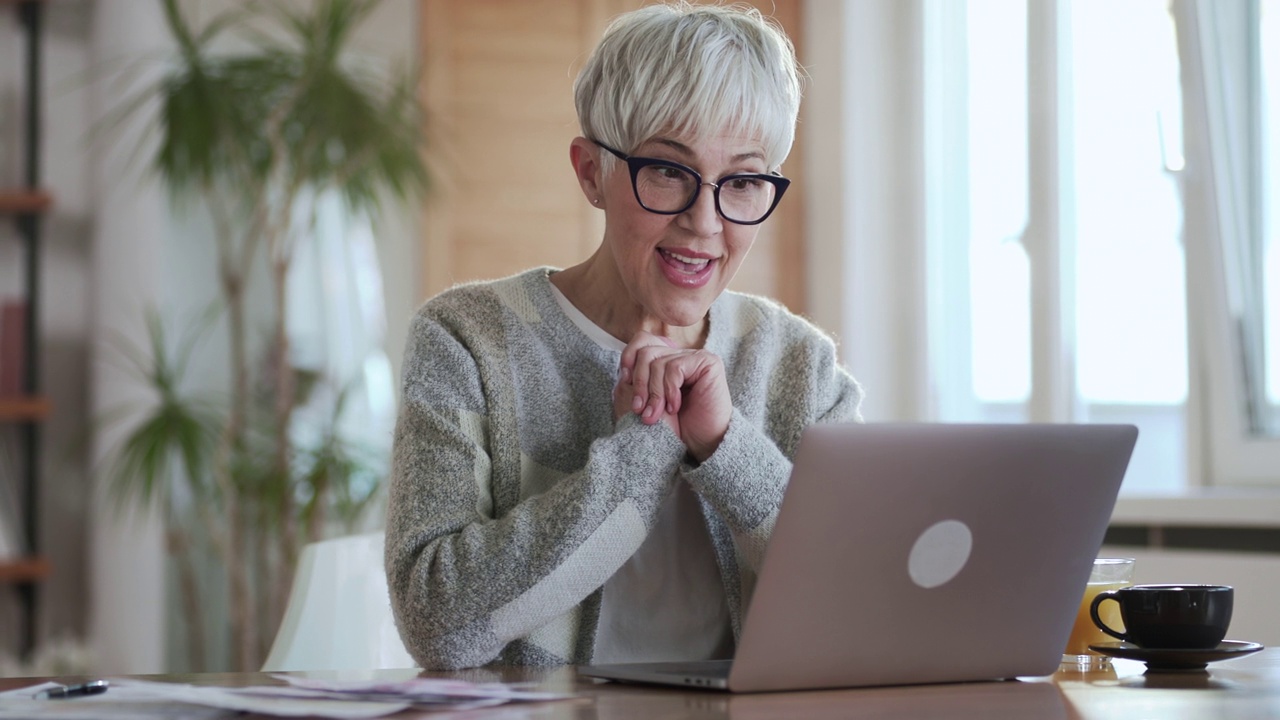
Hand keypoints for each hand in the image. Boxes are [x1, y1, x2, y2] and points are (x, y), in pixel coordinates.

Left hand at [615, 331, 730, 461]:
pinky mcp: (708, 362)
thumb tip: (623, 363)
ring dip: (654, 393)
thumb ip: (634, 380)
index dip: (629, 358)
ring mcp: (695, 357)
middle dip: (640, 383)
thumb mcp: (644, 401)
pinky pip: (675, 368)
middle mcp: (680, 355)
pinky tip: (674, 407)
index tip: (625, 382)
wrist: (698, 444)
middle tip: (640, 409)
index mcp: (665, 360)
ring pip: (658, 362)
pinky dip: (670, 391)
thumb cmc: (672, 427)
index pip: (642, 341)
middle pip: (646, 352)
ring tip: (656, 415)